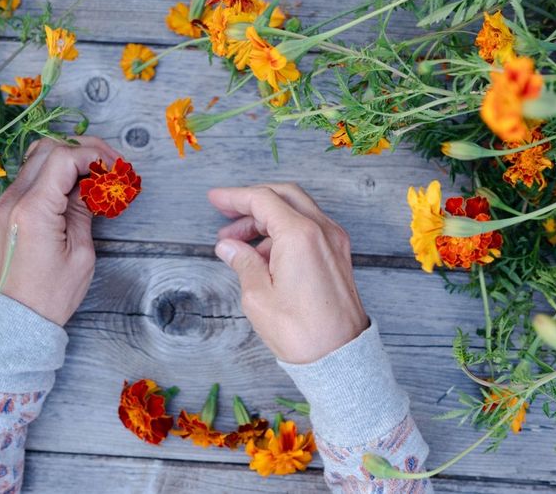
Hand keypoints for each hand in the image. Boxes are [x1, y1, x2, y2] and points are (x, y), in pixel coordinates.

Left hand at [0, 136, 121, 325]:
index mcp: (33, 210)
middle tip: (111, 166)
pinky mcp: (8, 208)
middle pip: (50, 148)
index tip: (114, 169)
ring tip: (95, 171)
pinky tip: (76, 183)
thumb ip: (84, 208)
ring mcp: (7, 202)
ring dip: (69, 156)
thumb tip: (94, 183)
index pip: (64, 158)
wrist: (20, 316)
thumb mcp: (82, 251)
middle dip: (84, 150)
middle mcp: (14, 200)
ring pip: (38, 155)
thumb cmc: (52, 293)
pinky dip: (56, 169)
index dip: (94, 156)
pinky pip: (31, 173)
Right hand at [208, 183, 368, 363]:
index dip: (235, 197)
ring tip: (237, 243)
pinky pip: (309, 228)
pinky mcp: (338, 255)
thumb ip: (242, 262)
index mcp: (300, 235)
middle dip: (251, 201)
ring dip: (266, 219)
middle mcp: (322, 230)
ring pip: (297, 210)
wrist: (340, 358)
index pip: (263, 199)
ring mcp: (334, 241)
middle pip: (283, 196)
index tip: (215, 199)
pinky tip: (263, 253)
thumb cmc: (302, 332)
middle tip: (225, 213)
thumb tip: (229, 247)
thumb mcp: (258, 297)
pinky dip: (284, 230)